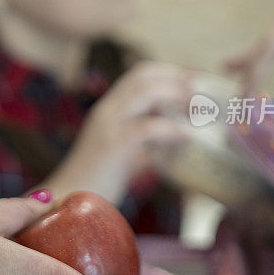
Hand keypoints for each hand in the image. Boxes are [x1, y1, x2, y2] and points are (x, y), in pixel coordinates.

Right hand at [39, 61, 191, 204]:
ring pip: (144, 91)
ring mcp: (106, 125)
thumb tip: (181, 138)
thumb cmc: (99, 182)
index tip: (200, 81)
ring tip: (201, 108)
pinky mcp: (111, 146)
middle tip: (207, 92)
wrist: (67, 202)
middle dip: (178, 78)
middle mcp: (106, 110)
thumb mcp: (127, 154)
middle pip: (143, 75)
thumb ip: (148, 142)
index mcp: (110, 109)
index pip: (140, 74)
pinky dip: (170, 129)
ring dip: (177, 94)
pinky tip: (187, 136)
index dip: (172, 72)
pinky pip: (145, 128)